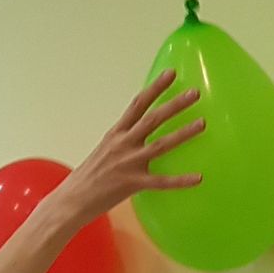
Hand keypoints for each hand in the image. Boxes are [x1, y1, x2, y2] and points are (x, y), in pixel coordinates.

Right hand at [54, 71, 204, 228]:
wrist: (71, 200)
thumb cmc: (88, 177)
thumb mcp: (104, 150)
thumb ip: (122, 140)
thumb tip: (139, 133)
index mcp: (116, 133)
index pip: (137, 104)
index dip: (155, 87)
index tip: (171, 73)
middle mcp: (123, 144)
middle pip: (153, 118)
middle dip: (174, 104)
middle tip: (194, 93)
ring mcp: (128, 163)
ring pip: (161, 145)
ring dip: (183, 133)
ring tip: (202, 123)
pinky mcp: (132, 184)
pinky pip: (161, 182)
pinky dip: (180, 180)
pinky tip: (198, 178)